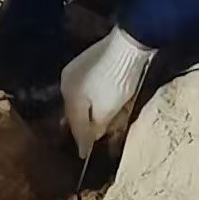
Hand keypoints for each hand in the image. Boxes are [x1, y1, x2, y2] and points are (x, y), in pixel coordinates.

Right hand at [61, 28, 155, 158]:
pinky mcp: (91, 61)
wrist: (131, 44)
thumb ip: (93, 128)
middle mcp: (68, 81)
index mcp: (68, 95)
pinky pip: (91, 87)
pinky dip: (97, 99)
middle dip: (85, 125)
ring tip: (102, 124)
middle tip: (94, 140)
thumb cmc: (116, 82)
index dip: (81, 141)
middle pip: (77, 111)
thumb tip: (87, 140)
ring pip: (84, 99)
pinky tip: (106, 104)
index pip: (74, 124)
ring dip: (92, 112)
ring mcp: (78, 69)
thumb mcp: (105, 111)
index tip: (84, 155)